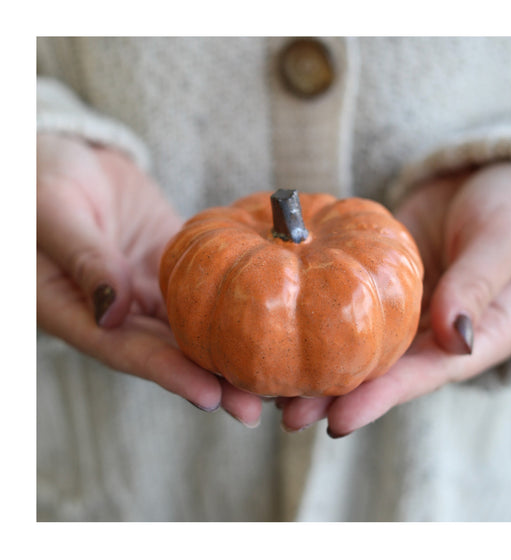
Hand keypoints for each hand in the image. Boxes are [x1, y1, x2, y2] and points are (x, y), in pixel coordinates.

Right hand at [37, 133, 261, 424]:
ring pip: (189, 327)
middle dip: (209, 379)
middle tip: (253, 407)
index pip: (124, 349)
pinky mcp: (169, 266)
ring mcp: (145, 288)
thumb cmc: (39, 181)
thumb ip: (83, 259)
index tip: (209, 396)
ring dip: (226, 353)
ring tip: (267, 378)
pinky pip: (202, 286)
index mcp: (74, 308)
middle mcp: (114, 309)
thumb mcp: (53, 213)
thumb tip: (112, 311)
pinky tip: (263, 320)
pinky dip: (230, 305)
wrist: (67, 159)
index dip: (167, 373)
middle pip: (165, 350)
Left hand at [279, 163, 510, 435]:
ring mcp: (405, 307)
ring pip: (359, 340)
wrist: (484, 174)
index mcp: (476, 334)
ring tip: (273, 382)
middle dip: (336, 393)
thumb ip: (478, 287)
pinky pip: (349, 299)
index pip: (423, 374)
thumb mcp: (504, 243)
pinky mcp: (380, 280)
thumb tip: (456, 339)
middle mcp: (434, 329)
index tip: (338, 422)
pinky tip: (283, 322)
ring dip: (319, 361)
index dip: (381, 399)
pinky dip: (320, 314)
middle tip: (288, 413)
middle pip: (382, 368)